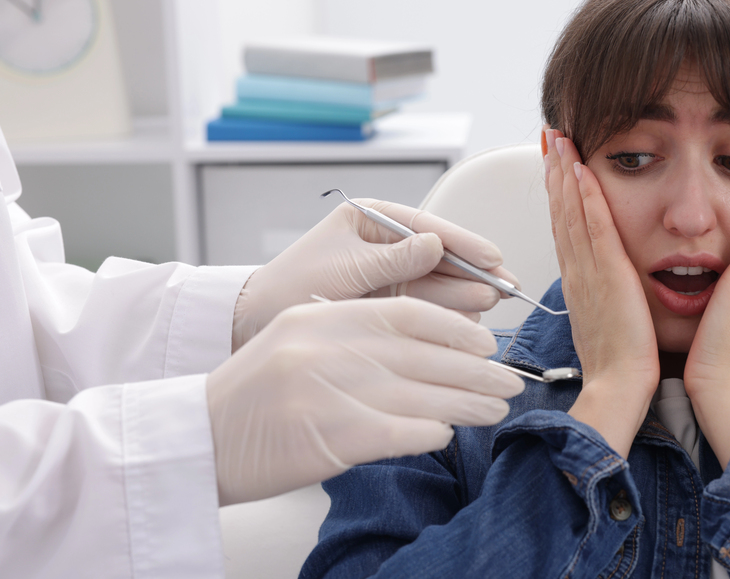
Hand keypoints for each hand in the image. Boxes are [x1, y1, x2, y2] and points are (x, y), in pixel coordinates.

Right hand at [208, 296, 524, 505]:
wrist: (196, 438)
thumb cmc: (251, 394)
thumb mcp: (296, 342)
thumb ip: (352, 335)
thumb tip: (424, 348)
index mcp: (323, 317)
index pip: (407, 313)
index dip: (454, 326)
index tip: (485, 342)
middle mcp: (328, 347)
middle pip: (424, 354)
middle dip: (476, 369)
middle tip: (509, 380)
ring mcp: (329, 390)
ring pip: (422, 393)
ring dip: (468, 403)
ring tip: (497, 409)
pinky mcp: (330, 436)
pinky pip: (401, 431)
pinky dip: (431, 432)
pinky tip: (449, 434)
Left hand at [232, 199, 517, 349]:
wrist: (255, 325)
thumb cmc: (289, 286)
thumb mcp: (344, 269)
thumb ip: (393, 259)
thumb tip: (437, 245)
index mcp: (372, 220)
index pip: (428, 227)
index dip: (464, 243)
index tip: (493, 257)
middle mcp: (386, 245)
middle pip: (441, 256)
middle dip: (471, 272)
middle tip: (499, 288)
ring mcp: (391, 276)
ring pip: (439, 284)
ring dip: (464, 295)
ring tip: (485, 306)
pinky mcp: (391, 305)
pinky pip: (428, 306)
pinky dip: (447, 315)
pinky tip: (465, 323)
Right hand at [544, 130, 659, 456]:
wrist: (619, 387)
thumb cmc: (620, 363)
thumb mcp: (608, 320)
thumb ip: (606, 295)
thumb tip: (611, 283)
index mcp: (580, 281)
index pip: (565, 226)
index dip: (558, 192)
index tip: (556, 163)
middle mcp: (577, 270)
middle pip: (561, 211)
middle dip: (554, 170)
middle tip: (550, 136)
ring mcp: (587, 270)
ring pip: (571, 211)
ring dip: (563, 172)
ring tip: (558, 138)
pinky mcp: (606, 274)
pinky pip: (592, 227)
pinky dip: (584, 197)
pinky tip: (580, 170)